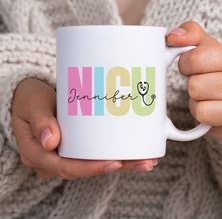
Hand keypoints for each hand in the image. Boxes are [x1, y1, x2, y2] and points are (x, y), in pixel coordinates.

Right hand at [12, 78, 156, 179]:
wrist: (31, 99)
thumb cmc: (30, 100)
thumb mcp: (32, 106)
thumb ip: (40, 121)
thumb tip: (51, 141)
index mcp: (39, 154)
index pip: (67, 168)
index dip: (92, 168)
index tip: (115, 163)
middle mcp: (55, 159)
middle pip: (87, 168)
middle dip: (117, 167)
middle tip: (144, 162)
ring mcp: (67, 153)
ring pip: (95, 163)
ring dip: (122, 163)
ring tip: (147, 159)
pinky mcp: (77, 145)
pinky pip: (95, 153)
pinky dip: (115, 153)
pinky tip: (134, 151)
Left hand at [167, 21, 221, 142]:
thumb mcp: (212, 46)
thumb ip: (192, 35)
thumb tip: (172, 37)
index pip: (198, 60)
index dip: (187, 63)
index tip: (191, 64)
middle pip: (196, 87)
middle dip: (194, 84)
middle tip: (204, 81)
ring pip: (201, 110)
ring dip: (198, 104)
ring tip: (210, 97)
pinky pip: (207, 127)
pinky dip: (206, 119)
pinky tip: (217, 110)